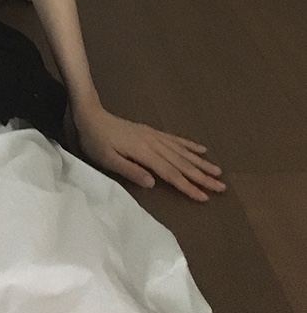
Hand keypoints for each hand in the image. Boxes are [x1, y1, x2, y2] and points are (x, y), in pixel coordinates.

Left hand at [72, 103, 226, 201]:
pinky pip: (175, 139)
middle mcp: (153, 143)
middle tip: (221, 187)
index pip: (170, 173)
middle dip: (202, 176)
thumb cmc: (96, 141)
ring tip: (218, 171)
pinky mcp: (151, 132)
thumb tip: (153, 183)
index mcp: (144, 152)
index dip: (188, 186)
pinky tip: (201, 149)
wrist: (90, 115)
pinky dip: (189, 145)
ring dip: (200, 162)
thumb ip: (130, 170)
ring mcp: (154, 136)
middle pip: (181, 163)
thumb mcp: (107, 159)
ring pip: (182, 151)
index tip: (205, 197)